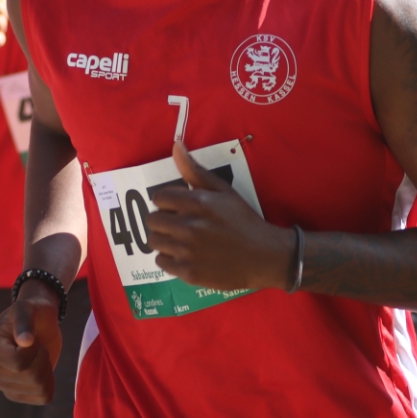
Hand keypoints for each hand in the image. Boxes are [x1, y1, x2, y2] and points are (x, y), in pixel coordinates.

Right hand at [0, 279, 61, 404]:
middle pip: (29, 377)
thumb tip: (25, 341)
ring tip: (40, 356)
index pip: (17, 364)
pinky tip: (44, 369)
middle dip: (43, 359)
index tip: (32, 339)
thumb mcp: (27, 308)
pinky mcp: (17, 394)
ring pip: (38, 388)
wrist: (39, 323)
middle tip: (38, 346)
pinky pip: (43, 397)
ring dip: (47, 369)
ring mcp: (3, 384)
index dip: (34, 351)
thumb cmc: (31, 312)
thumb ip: (24, 321)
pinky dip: (51, 383)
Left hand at [146, 142, 291, 292]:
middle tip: (177, 225)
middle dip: (162, 220)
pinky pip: (161, 263)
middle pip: (152, 220)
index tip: (176, 208)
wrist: (264, 256)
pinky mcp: (189, 272)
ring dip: (164, 240)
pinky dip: (169, 259)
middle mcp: (189, 226)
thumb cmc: (244, 220)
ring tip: (179, 241)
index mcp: (197, 203)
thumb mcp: (224, 191)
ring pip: (154, 242)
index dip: (166, 202)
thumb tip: (176, 145)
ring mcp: (188, 251)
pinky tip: (184, 255)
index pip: (158, 198)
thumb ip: (195, 170)